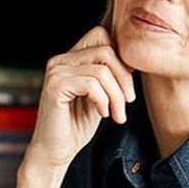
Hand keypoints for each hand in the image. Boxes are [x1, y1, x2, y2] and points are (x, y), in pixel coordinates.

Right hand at [26, 25, 136, 171]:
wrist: (55, 152)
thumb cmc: (76, 126)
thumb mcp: (100, 95)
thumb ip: (110, 75)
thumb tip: (133, 60)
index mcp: (70, 59)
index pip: (102, 36)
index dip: (121, 58)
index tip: (126, 85)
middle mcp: (60, 60)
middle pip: (106, 50)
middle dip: (124, 77)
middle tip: (128, 101)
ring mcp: (56, 72)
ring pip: (102, 70)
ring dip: (116, 95)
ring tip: (117, 114)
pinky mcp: (55, 87)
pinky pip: (91, 84)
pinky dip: (103, 100)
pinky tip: (102, 113)